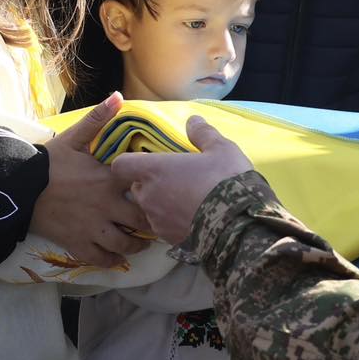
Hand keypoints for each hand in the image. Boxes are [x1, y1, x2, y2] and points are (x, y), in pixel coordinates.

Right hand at [31, 92, 148, 268]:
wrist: (18, 187)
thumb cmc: (48, 162)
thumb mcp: (74, 138)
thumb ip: (98, 119)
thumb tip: (118, 96)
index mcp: (109, 180)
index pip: (145, 188)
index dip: (157, 191)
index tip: (164, 192)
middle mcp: (106, 207)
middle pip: (141, 221)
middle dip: (152, 223)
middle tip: (158, 223)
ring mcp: (92, 228)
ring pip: (124, 244)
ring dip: (136, 245)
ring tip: (141, 243)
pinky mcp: (77, 244)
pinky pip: (100, 259)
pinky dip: (112, 261)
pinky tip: (117, 259)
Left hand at [111, 115, 254, 244]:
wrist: (238, 223)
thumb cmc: (225, 179)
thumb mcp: (220, 148)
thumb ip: (202, 133)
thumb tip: (193, 120)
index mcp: (154, 170)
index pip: (121, 165)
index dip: (130, 163)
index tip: (147, 161)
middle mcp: (149, 195)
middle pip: (137, 188)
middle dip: (150, 184)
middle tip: (174, 181)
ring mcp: (157, 220)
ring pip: (149, 209)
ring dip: (161, 205)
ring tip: (186, 202)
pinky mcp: (169, 239)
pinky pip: (163, 227)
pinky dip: (172, 223)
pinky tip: (193, 219)